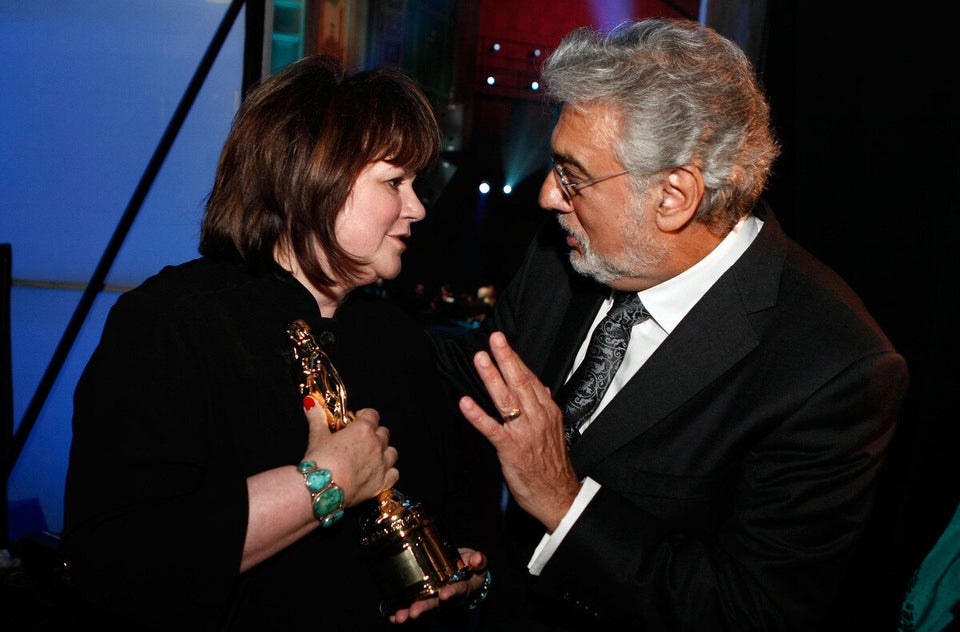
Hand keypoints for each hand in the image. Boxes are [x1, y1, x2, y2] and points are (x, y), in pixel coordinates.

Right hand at [302, 399, 398, 507]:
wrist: (323, 489)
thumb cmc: (321, 462)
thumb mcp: (317, 436)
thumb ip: (318, 418)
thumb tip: (312, 404)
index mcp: (363, 430)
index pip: (372, 415)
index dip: (365, 416)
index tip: (357, 420)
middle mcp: (376, 445)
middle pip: (383, 433)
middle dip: (374, 433)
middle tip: (360, 439)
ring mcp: (381, 464)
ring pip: (392, 452)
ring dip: (384, 452)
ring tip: (371, 455)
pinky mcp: (381, 483)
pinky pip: (394, 474)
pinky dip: (389, 472)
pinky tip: (379, 473)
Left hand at [387, 549, 487, 623]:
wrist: (467, 574)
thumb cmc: (471, 566)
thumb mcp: (478, 563)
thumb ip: (478, 561)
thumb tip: (478, 558)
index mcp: (463, 586)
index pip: (457, 590)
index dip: (451, 593)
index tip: (444, 595)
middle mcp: (448, 596)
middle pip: (436, 603)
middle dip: (424, 608)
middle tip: (414, 612)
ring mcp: (436, 598)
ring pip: (423, 606)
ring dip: (410, 612)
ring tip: (399, 617)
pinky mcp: (426, 597)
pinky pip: (413, 605)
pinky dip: (403, 611)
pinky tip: (392, 616)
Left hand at [458, 332, 579, 531]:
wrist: (558, 496)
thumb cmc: (553, 465)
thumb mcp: (555, 431)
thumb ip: (545, 408)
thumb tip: (543, 389)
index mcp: (547, 412)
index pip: (530, 379)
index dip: (514, 359)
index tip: (503, 343)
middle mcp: (537, 418)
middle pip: (520, 382)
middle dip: (506, 358)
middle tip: (494, 340)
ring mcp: (523, 433)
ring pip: (506, 400)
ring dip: (492, 378)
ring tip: (480, 360)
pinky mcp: (511, 449)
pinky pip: (492, 429)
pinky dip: (478, 415)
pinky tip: (466, 403)